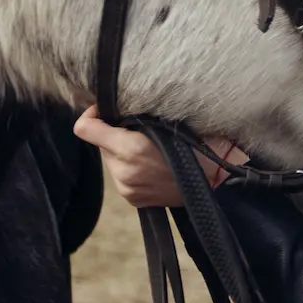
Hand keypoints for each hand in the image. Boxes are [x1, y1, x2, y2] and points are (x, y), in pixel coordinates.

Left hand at [72, 106, 244, 208]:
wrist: (217, 183)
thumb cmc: (199, 146)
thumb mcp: (170, 121)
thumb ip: (138, 115)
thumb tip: (118, 104)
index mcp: (130, 148)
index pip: (84, 128)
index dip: (92, 114)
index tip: (107, 110)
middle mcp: (123, 171)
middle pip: (100, 142)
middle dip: (115, 133)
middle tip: (140, 129)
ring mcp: (126, 187)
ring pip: (110, 158)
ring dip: (122, 150)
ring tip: (151, 148)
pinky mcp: (131, 198)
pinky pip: (121, 174)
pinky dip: (130, 166)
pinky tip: (153, 164)